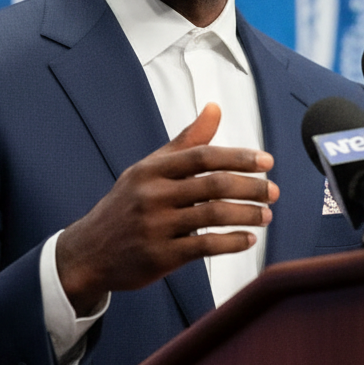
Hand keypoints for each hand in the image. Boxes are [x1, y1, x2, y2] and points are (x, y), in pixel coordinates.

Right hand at [56, 103, 276, 314]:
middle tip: (274, 192)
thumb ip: (186, 142)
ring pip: (212, 216)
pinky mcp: (160, 257)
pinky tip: (248, 239)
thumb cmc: (128, 204)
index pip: (202, 156)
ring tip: (266, 215)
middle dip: (250, 187)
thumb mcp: (149, 169)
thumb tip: (215, 108)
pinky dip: (231, 242)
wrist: (89, 251)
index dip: (238, 157)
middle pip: (213, 185)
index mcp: (152, 169)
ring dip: (246, 215)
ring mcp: (156, 227)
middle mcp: (153, 195)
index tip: (267, 162)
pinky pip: (204, 247)